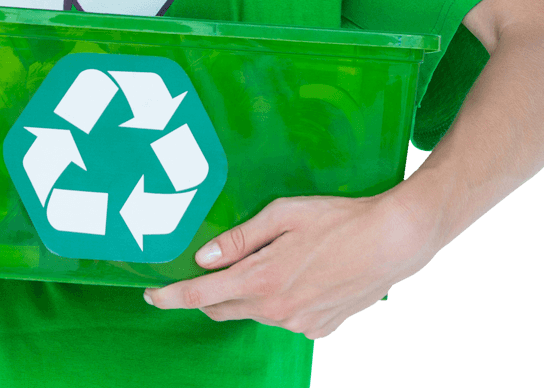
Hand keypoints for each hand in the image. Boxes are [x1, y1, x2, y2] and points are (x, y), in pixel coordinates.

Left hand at [143, 190, 434, 339]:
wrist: (392, 242)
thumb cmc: (339, 219)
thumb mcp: (283, 215)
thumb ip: (240, 238)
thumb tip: (204, 257)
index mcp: (262, 280)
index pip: (202, 295)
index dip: (172, 296)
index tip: (151, 295)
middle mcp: (277, 310)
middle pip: (222, 308)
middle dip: (205, 293)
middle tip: (201, 269)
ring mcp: (299, 324)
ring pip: (255, 311)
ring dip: (247, 292)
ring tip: (268, 259)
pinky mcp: (319, 328)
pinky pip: (285, 317)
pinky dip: (278, 300)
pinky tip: (298, 273)